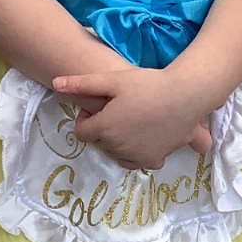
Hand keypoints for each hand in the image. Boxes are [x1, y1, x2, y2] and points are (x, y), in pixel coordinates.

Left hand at [53, 68, 211, 171]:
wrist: (186, 96)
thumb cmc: (148, 84)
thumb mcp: (113, 79)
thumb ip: (82, 84)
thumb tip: (55, 83)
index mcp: (103, 129)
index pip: (81, 132)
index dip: (87, 118)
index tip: (101, 106)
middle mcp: (117, 147)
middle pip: (99, 143)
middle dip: (103, 129)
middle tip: (119, 109)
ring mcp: (136, 157)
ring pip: (116, 154)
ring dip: (118, 142)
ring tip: (133, 120)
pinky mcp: (153, 160)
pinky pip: (137, 161)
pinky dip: (137, 152)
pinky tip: (145, 136)